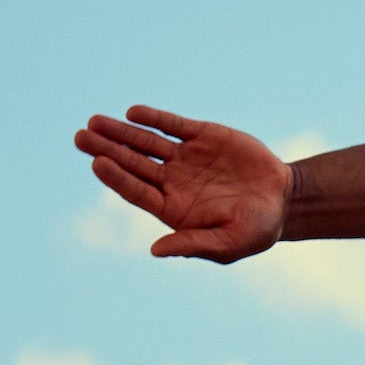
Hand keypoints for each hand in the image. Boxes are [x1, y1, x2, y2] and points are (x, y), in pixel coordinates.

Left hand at [72, 105, 291, 262]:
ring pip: (145, 142)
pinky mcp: (201, 136)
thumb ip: (192, 244)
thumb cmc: (256, 230)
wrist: (284, 200)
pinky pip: (172, 126)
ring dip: (120, 131)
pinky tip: (134, 113)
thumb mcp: (228, 243)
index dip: (116, 177)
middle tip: (81, 137)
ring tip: (94, 121)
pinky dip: (154, 119)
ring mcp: (184, 158)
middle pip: (132, 164)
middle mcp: (172, 181)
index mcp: (173, 209)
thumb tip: (154, 250)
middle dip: (106, 150)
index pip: (136, 191)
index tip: (97, 162)